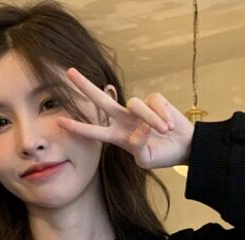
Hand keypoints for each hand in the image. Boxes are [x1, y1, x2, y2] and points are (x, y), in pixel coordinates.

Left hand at [56, 67, 193, 170]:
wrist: (184, 146)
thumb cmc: (162, 155)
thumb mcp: (146, 160)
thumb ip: (139, 149)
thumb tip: (140, 129)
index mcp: (117, 136)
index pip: (94, 131)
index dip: (78, 127)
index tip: (60, 122)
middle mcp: (124, 119)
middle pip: (101, 100)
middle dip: (85, 86)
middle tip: (69, 72)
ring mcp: (138, 109)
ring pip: (136, 105)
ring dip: (152, 120)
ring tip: (164, 131)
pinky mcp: (154, 100)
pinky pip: (154, 103)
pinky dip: (163, 115)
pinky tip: (170, 126)